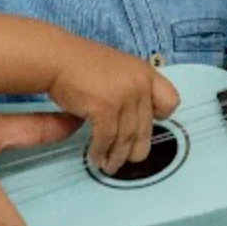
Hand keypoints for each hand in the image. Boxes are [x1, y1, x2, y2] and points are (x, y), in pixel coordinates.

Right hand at [47, 47, 179, 173]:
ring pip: (126, 138)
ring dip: (116, 157)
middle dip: (135, 151)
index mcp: (145, 73)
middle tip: (126, 161)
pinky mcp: (105, 107)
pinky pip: (106, 138)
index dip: (160, 118)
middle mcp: (139, 84)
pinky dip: (101, 151)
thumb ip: (130, 89)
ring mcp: (124, 95)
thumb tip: (133, 119)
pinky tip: (96, 157)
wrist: (56, 59)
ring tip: (109, 167)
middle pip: (145, 128)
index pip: (170, 101)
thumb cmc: (81, 65)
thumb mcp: (117, 71)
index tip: (145, 128)